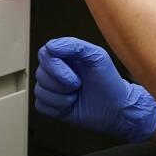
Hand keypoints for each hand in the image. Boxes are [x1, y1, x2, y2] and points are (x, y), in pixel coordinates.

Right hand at [34, 37, 155, 141]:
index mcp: (63, 56)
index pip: (44, 54)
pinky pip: (40, 105)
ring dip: (62, 97)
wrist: (116, 108)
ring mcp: (50, 88)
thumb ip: (75, 46)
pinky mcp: (49, 106)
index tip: (75, 77)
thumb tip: (50, 46)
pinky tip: (70, 106)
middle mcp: (54, 70)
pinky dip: (57, 108)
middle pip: (40, 74)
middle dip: (63, 85)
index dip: (56, 67)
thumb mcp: (97, 57)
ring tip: (77, 96)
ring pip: (40, 91)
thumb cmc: (108, 81)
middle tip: (80, 86)